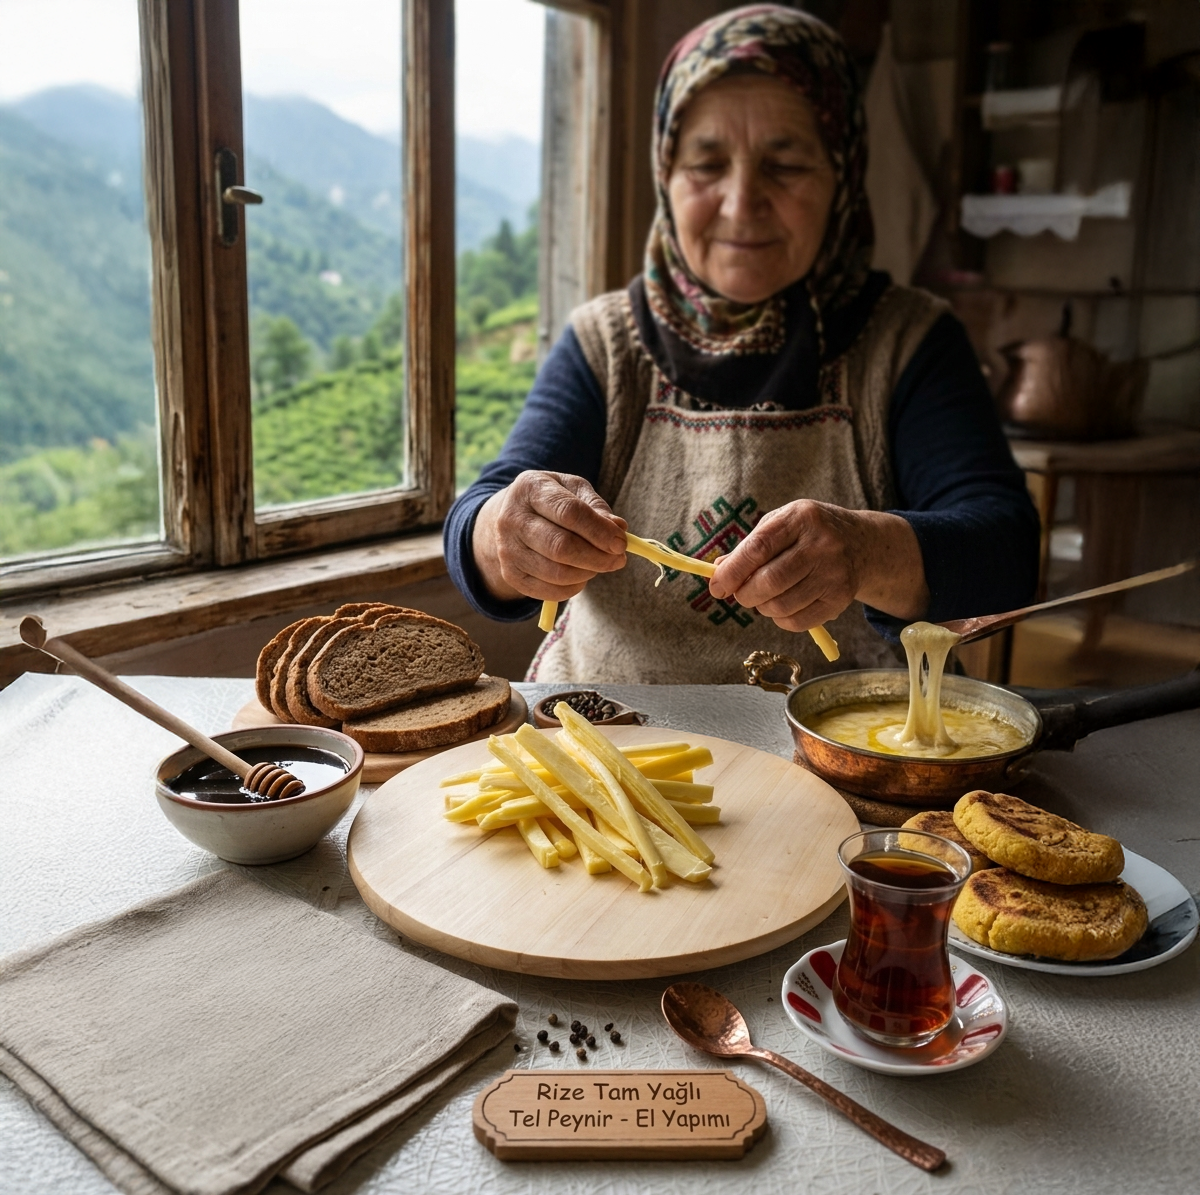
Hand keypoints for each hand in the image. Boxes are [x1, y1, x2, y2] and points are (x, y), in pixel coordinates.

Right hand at [472, 471, 627, 602]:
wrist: (511, 518)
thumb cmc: (550, 501)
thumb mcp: (573, 490)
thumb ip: (596, 506)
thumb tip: (618, 528)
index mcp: (530, 488)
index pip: (568, 512)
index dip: (599, 531)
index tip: (621, 543)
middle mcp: (512, 518)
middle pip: (561, 547)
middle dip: (597, 557)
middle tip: (618, 559)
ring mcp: (508, 549)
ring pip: (557, 573)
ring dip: (588, 573)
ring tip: (599, 564)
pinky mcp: (510, 574)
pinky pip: (549, 591)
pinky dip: (574, 588)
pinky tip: (581, 575)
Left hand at [707, 500, 928, 630]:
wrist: (861, 543)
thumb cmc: (808, 533)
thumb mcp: (781, 524)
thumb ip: (750, 546)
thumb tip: (719, 571)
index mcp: (801, 518)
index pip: (758, 548)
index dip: (732, 572)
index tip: (716, 587)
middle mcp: (821, 544)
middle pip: (770, 581)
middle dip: (745, 594)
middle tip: (740, 594)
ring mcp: (834, 573)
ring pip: (781, 605)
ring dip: (762, 607)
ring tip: (765, 597)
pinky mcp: (840, 599)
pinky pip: (797, 621)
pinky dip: (780, 619)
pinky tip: (784, 605)